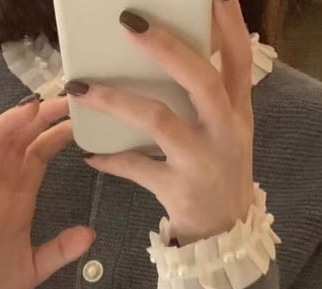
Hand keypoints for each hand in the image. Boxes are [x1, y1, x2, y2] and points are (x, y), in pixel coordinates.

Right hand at [0, 96, 94, 288]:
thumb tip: (90, 234)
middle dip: (37, 119)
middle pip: (16, 145)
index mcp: (16, 202)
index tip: (77, 117)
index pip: (36, 157)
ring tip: (31, 106)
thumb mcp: (35, 267)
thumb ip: (60, 250)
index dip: (53, 136)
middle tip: (62, 96)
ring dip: (8, 127)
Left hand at [67, 1, 254, 245]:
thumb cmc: (219, 174)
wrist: (225, 235)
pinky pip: (137, 168)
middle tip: (129, 21)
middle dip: (166, 48)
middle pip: (201, 80)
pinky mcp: (179, 189)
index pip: (240, 59)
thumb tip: (175, 53)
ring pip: (159, 120)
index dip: (228, 23)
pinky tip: (91, 154)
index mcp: (238, 113)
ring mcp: (202, 161)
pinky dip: (111, 160)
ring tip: (81, 87)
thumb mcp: (228, 133)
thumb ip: (212, 98)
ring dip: (116, 101)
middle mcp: (225, 132)